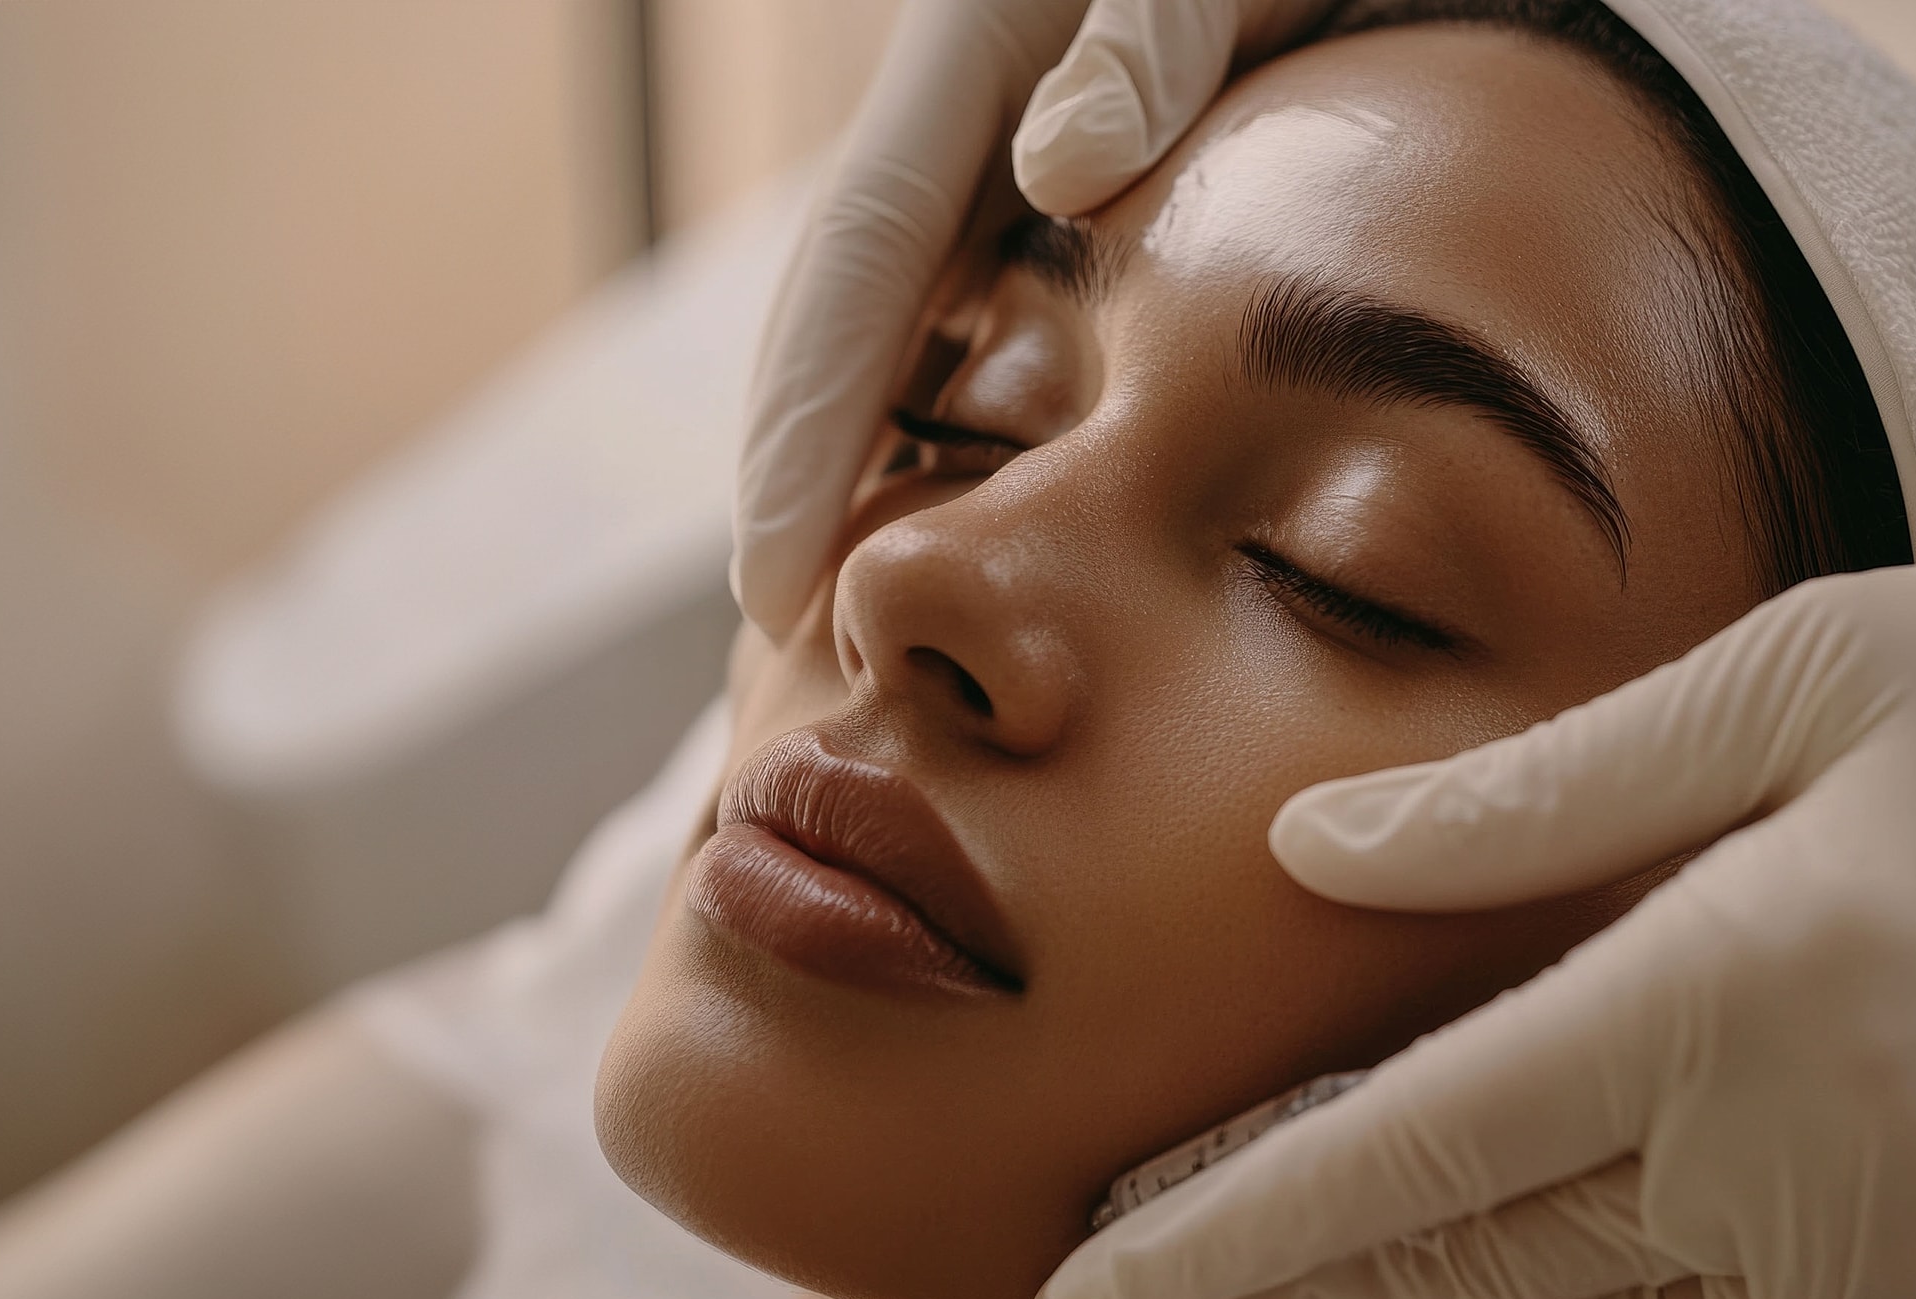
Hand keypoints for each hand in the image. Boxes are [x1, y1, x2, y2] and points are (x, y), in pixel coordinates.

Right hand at [732, 0, 1333, 637]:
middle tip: (783, 623)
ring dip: (872, 447)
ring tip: (854, 591)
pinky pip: (993, 307)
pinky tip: (983, 490)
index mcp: (966, 55)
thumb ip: (1148, 32)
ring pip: (911, 319)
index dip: (800, 429)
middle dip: (803, 462)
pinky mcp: (1068, 169)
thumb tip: (1057, 171)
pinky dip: (967, 405)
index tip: (767, 575)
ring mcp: (1008, 141)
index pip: (859, 265)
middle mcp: (964, 113)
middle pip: (850, 307)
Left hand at [1022, 427, 1915, 1298]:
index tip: (1078, 1295)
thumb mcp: (1782, 674)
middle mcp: (1809, 1149)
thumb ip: (1534, 795)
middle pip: (1463, 1260)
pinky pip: (1675, 1295)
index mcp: (1754, 985)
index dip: (1230, 1232)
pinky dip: (1527, 1283)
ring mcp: (1875, 1224)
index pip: (1424, 1150)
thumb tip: (1312, 855)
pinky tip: (1423, 1257)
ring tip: (1205, 1298)